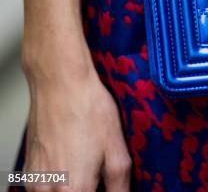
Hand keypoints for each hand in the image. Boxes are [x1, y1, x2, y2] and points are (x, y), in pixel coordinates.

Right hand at [22, 36, 130, 191]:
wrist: (60, 84)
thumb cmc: (87, 109)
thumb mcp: (117, 150)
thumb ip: (120, 185)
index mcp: (74, 190)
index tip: (111, 185)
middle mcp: (49, 191)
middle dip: (93, 190)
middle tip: (103, 175)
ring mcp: (35, 183)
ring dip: (78, 187)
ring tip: (90, 165)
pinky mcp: (29, 172)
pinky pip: (47, 189)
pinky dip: (63, 183)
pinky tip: (76, 161)